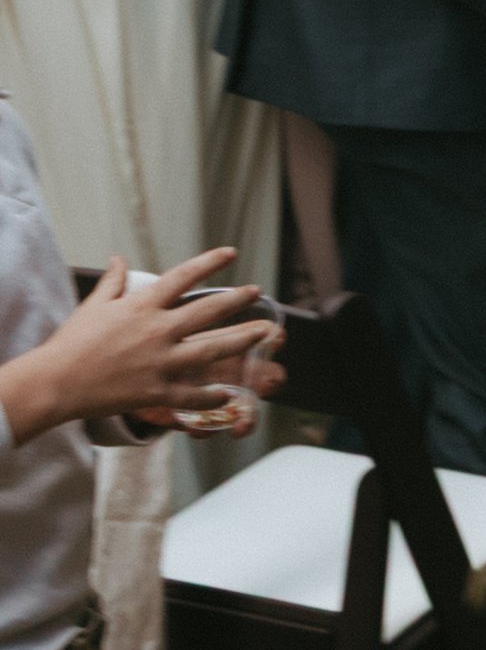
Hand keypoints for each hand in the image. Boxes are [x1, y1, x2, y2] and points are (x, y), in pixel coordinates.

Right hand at [0, 251, 281, 445]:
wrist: (56, 383)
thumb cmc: (72, 343)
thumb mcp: (94, 305)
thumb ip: (113, 281)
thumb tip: (118, 258)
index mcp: (142, 307)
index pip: (183, 277)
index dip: (209, 263)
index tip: (231, 253)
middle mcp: (157, 331)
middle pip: (208, 311)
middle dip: (237, 300)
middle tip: (257, 293)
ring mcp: (160, 363)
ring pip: (212, 349)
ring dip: (242, 340)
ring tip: (265, 332)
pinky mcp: (157, 392)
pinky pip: (193, 395)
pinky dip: (213, 396)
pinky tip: (230, 394)